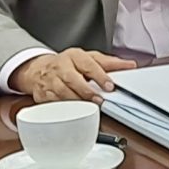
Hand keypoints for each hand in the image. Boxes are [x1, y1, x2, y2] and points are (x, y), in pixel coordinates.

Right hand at [10, 48, 136, 103]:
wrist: (39, 70)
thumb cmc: (68, 64)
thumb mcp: (89, 58)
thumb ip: (110, 63)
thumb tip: (130, 65)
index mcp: (75, 56)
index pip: (89, 64)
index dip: (100, 76)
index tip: (109, 86)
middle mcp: (61, 67)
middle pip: (73, 79)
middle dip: (87, 91)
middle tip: (99, 100)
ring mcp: (50, 81)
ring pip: (62, 92)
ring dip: (77, 101)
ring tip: (89, 107)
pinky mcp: (43, 94)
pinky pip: (53, 103)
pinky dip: (63, 108)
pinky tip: (73, 112)